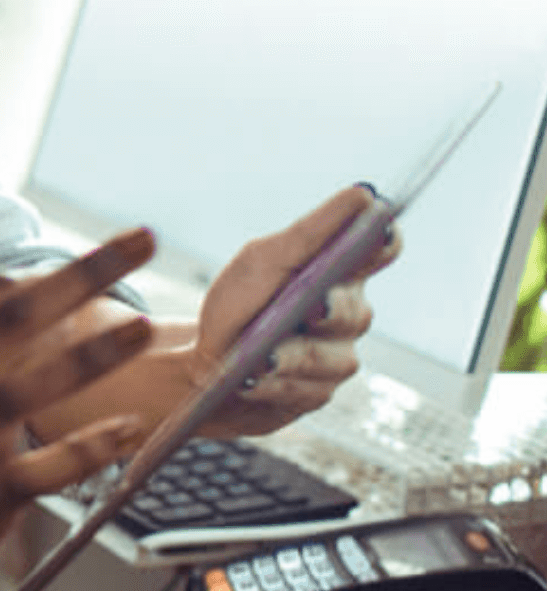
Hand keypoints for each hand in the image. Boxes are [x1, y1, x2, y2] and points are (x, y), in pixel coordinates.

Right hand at [0, 230, 156, 590]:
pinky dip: (96, 445)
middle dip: (90, 271)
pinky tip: (127, 430)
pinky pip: (53, 467)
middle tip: (138, 241)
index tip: (89, 260)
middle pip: (25, 314)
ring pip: (44, 382)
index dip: (46, 274)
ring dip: (102, 349)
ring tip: (144, 327)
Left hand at [190, 184, 398, 437]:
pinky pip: (306, 391)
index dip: (384, 242)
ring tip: (263, 356)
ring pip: (331, 358)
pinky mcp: (318, 395)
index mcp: (339, 273)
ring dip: (292, 354)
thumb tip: (362, 195)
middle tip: (314, 306)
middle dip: (330, 310)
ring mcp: (337, 358)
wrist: (205, 364)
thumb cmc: (239, 305)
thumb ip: (310, 234)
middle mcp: (347, 316)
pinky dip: (272, 382)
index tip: (380, 229)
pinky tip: (251, 379)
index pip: (379, 251)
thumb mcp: (263, 261)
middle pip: (354, 312)